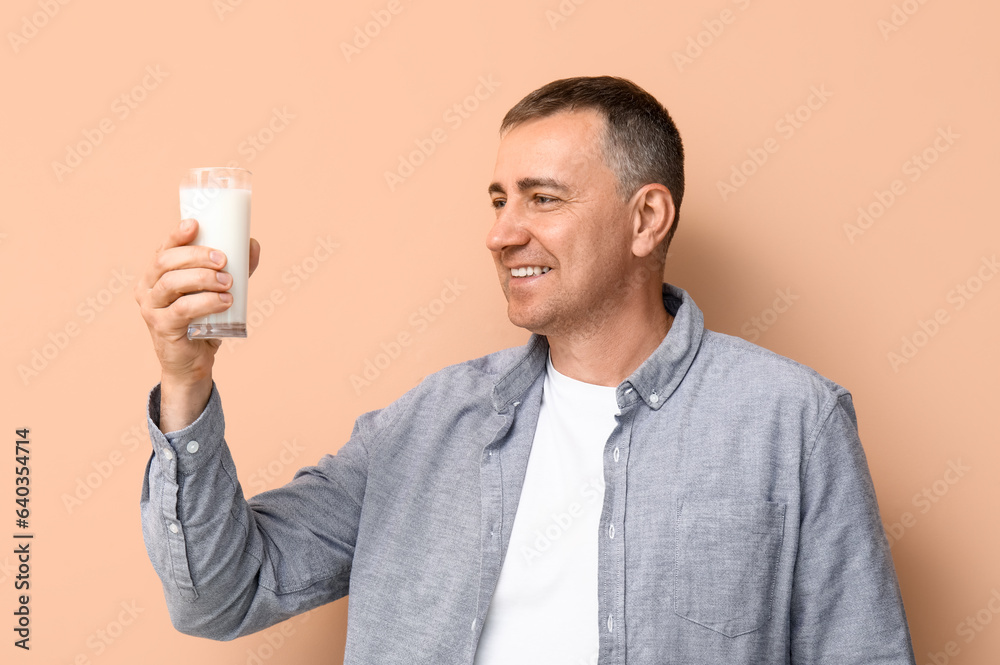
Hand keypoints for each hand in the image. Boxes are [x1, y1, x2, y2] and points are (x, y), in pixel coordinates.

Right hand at [135, 217, 259, 384]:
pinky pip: (182, 309)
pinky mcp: (162, 327)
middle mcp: (148, 288)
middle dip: (196, 256)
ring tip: (228, 283)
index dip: (176, 235)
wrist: (193, 361)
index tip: (195, 224)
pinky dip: (206, 302)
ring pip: (172, 283)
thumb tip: (253, 244)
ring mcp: (151, 308)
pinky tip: (224, 301)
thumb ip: (233, 269)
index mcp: (156, 274)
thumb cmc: (203, 321)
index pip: (163, 249)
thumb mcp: (217, 291)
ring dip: (203, 278)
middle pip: (166, 262)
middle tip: (224, 260)